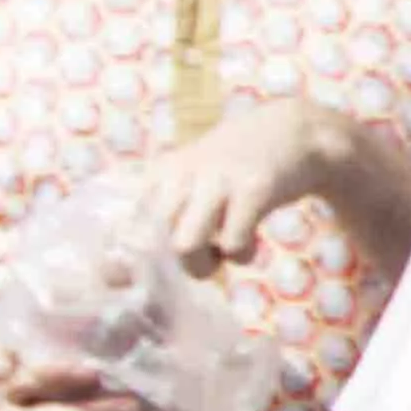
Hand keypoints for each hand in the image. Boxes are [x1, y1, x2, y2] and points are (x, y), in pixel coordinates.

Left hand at [142, 102, 365, 271]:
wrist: (293, 132)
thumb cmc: (234, 171)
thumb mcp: (190, 180)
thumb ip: (160, 216)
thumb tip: (118, 273)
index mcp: (160, 174)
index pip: (124, 223)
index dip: (124, 259)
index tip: (133, 278)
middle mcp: (180, 174)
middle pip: (147, 240)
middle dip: (166, 266)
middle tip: (195, 259)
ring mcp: (216, 180)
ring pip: (182, 245)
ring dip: (201, 265)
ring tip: (219, 255)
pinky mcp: (253, 189)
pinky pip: (233, 243)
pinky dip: (240, 255)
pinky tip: (250, 244)